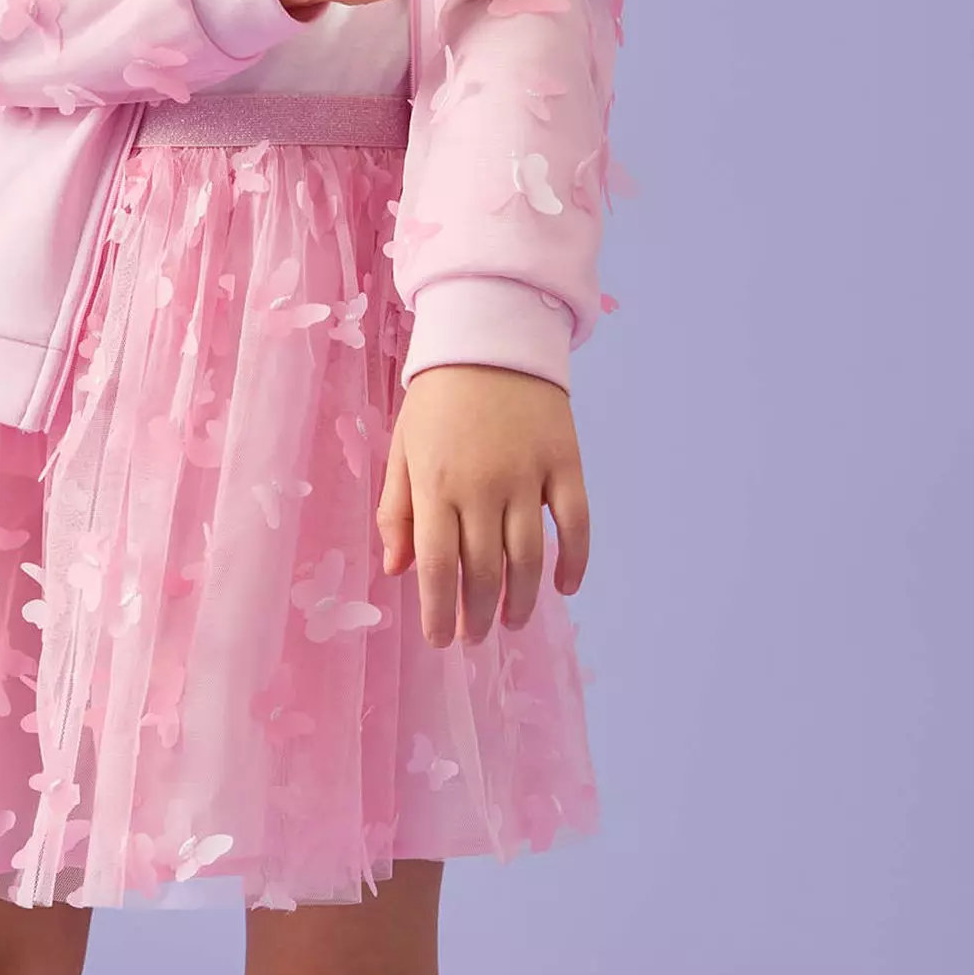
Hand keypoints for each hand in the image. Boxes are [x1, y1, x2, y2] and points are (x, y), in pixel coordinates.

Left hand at [376, 364, 590, 646]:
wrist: (491, 334)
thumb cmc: (438, 397)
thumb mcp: (403, 447)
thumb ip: (398, 509)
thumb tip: (398, 571)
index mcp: (436, 483)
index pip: (437, 566)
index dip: (439, 611)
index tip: (440, 640)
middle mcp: (483, 485)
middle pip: (484, 570)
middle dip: (478, 613)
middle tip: (475, 635)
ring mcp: (528, 475)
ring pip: (529, 557)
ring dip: (522, 600)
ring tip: (513, 622)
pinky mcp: (566, 462)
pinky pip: (576, 524)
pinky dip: (574, 561)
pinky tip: (564, 587)